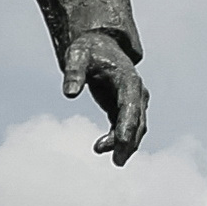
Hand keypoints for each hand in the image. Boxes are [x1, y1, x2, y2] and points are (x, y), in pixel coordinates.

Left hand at [66, 35, 149, 160]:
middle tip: (116, 160)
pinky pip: (125, 127)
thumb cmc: (87, 49)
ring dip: (123, 143)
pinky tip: (100, 147)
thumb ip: (73, 72)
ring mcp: (133, 100)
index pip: (130, 106)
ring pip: (135, 127)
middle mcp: (136, 91)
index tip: (121, 143)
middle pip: (137, 121)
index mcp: (128, 79)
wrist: (98, 45)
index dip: (127, 126)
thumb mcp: (77, 55)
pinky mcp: (125, 107)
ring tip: (99, 150)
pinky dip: (117, 140)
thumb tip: (69, 94)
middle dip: (128, 141)